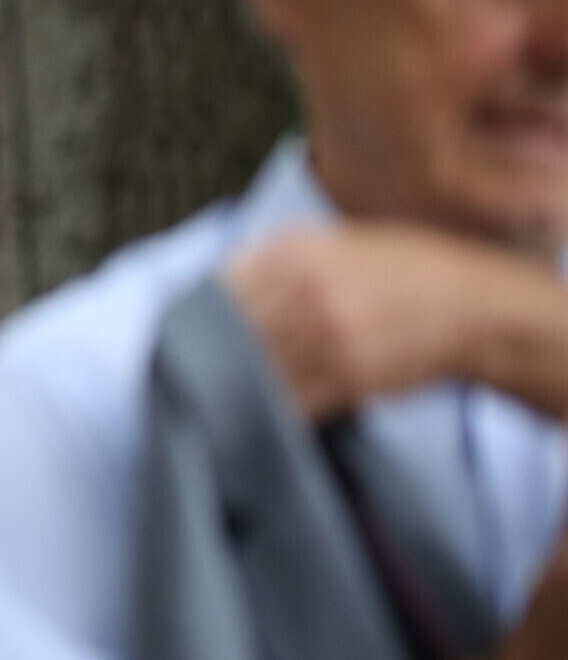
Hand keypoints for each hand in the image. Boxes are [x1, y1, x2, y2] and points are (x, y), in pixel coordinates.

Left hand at [225, 225, 563, 420]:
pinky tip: (259, 415)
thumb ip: (274, 262)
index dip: (196, 323)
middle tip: (192, 379)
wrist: (472, 306)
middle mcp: (303, 288)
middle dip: (207, 359)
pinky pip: (287, 400)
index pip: (216, 292)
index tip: (186, 342)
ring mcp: (324, 333)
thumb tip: (214, 292)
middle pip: (225, 334)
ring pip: (251, 370)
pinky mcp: (346, 375)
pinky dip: (269, 410)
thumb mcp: (334, 245)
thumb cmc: (403, 273)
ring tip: (220, 401)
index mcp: (292, 252)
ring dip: (232, 389)